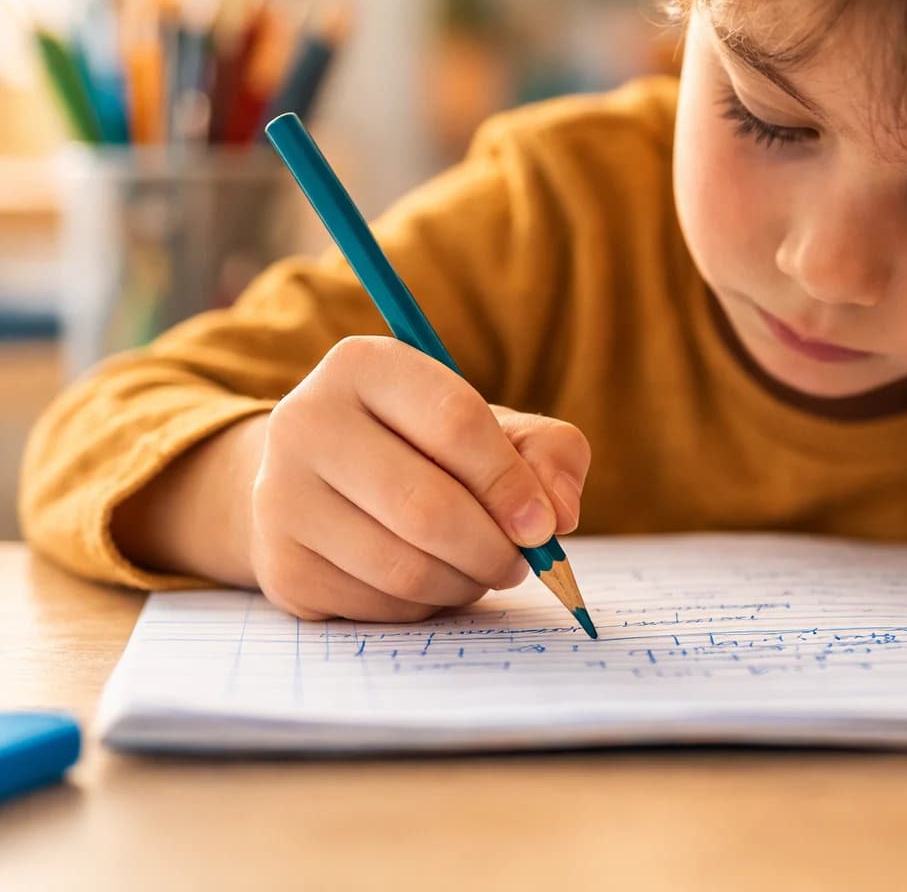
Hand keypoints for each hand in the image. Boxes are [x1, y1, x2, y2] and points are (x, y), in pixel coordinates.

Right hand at [247, 336, 589, 621]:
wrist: (325, 482)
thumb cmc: (429, 448)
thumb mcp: (496, 429)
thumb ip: (549, 454)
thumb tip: (559, 514)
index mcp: (365, 366)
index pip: (454, 420)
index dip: (510, 482)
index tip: (543, 524)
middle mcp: (305, 422)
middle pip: (426, 506)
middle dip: (493, 548)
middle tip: (522, 562)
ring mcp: (281, 497)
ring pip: (403, 567)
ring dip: (465, 582)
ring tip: (480, 568)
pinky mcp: (280, 566)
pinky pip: (377, 606)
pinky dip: (424, 606)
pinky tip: (430, 581)